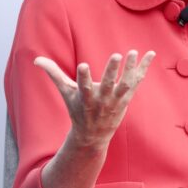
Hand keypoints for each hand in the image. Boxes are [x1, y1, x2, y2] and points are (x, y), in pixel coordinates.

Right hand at [34, 50, 155, 149]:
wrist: (93, 136)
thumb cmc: (77, 109)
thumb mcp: (65, 93)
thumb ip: (53, 74)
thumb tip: (36, 59)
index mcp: (85, 98)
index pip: (83, 87)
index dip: (84, 77)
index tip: (83, 65)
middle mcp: (102, 100)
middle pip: (108, 85)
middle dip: (112, 71)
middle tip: (116, 55)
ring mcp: (116, 99)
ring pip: (125, 83)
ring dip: (130, 68)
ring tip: (132, 51)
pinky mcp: (127, 97)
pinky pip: (137, 80)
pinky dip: (143, 67)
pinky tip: (151, 53)